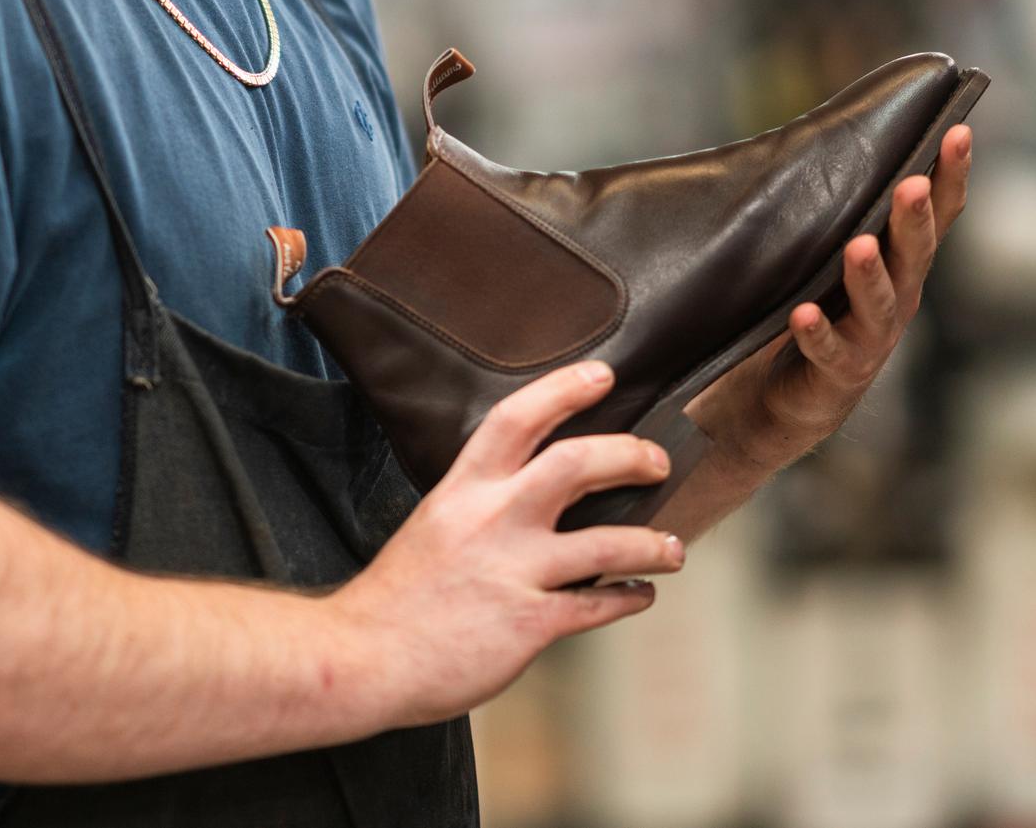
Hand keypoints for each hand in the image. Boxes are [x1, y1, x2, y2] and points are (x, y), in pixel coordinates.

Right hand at [330, 361, 685, 727]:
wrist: (362, 659)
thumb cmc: (397, 597)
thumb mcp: (433, 525)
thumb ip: (480, 505)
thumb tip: (532, 494)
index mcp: (462, 489)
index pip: (517, 419)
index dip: (564, 389)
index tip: (602, 376)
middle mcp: (492, 519)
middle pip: (576, 464)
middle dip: (629, 455)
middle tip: (657, 461)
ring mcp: (513, 570)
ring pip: (607, 542)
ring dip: (653, 543)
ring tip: (674, 547)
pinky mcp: (529, 622)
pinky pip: (598, 605)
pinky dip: (630, 597)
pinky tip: (641, 594)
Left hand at [693, 125, 973, 471]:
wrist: (791, 395)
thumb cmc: (820, 307)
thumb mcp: (832, 250)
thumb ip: (841, 207)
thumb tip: (822, 131)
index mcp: (903, 259)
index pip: (938, 213)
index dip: (951, 174)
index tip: (959, 130)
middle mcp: (899, 296)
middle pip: (915, 253)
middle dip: (914, 219)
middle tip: (912, 185)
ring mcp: (872, 337)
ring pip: (879, 303)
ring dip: (869, 275)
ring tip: (857, 247)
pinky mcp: (839, 371)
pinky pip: (830, 351)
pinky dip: (818, 332)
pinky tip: (804, 314)